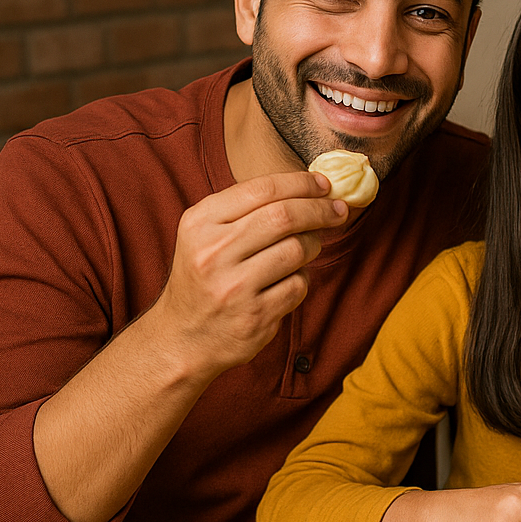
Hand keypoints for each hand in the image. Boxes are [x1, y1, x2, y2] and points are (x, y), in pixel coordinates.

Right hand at [153, 171, 349, 376]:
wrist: (182, 337)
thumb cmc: (203, 278)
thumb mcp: (204, 235)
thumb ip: (244, 209)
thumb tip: (308, 186)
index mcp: (200, 223)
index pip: (262, 190)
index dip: (301, 183)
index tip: (324, 184)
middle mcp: (214, 252)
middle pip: (285, 216)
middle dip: (320, 209)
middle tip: (338, 210)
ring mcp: (234, 286)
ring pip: (298, 250)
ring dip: (313, 245)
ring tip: (308, 248)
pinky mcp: (255, 316)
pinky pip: (298, 285)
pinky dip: (302, 278)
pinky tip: (290, 280)